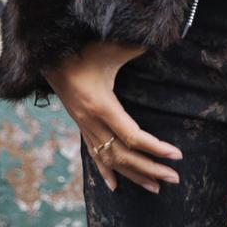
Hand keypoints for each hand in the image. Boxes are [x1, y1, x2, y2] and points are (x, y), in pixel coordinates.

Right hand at [41, 39, 183, 193]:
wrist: (50, 57)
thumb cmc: (83, 50)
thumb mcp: (110, 47)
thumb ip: (136, 46)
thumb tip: (158, 38)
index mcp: (102, 105)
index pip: (133, 136)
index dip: (156, 148)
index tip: (177, 155)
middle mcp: (92, 122)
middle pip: (124, 156)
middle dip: (150, 169)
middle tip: (174, 178)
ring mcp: (85, 127)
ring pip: (110, 160)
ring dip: (134, 175)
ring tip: (155, 187)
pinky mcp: (81, 126)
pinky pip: (94, 154)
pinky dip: (105, 172)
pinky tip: (115, 187)